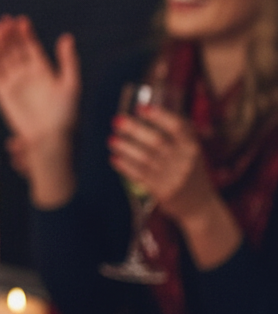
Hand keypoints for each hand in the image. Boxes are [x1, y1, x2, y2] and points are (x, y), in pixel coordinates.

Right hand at [0, 15, 79, 145]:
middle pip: (14, 48)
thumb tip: (66, 36)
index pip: (30, 45)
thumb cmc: (64, 114)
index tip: (21, 21)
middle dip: (9, 35)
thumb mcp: (71, 85)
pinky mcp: (2, 92)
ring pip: (2, 58)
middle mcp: (26, 73)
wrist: (48, 137)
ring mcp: (13, 82)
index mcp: (42, 69)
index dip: (25, 32)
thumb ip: (68, 61)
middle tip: (4, 22)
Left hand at [108, 104, 217, 221]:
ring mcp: (174, 177)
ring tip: (112, 140)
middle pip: (157, 141)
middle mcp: (185, 161)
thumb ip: (176, 133)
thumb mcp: (191, 151)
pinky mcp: (163, 191)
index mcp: (193, 147)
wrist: (200, 205)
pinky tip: (114, 158)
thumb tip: (146, 109)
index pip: (178, 127)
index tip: (141, 108)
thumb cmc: (190, 170)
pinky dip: (125, 166)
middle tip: (117, 120)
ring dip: (125, 148)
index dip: (159, 116)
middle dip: (134, 129)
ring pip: (144, 159)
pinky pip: (140, 175)